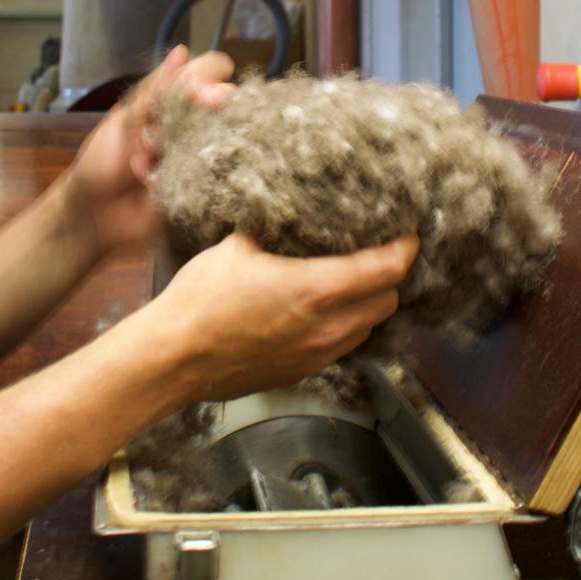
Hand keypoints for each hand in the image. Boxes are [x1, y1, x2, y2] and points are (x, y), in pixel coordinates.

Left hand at [61, 45, 233, 255]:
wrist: (92, 214)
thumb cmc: (100, 163)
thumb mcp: (121, 122)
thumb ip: (154, 91)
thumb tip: (182, 51)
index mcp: (169, 102)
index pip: (207, 73)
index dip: (211, 78)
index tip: (202, 96)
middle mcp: (189, 125)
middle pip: (224, 105)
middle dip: (200, 116)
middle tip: (167, 130)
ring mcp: (197, 156)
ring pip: (216, 140)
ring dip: (175, 147)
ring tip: (142, 158)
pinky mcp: (198, 187)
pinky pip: (204, 175)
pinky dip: (169, 175)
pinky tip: (144, 180)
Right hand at [146, 232, 416, 403]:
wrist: (173, 358)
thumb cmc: (200, 300)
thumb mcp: (237, 247)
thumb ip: (275, 229)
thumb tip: (290, 208)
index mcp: (316, 288)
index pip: (388, 268)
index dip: (405, 247)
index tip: (407, 231)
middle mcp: (327, 326)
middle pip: (388, 299)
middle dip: (389, 275)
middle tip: (378, 252)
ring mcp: (318, 355)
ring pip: (369, 326)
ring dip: (369, 303)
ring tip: (352, 281)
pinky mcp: (304, 372)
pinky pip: (343, 345)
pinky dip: (346, 325)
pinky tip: (324, 311)